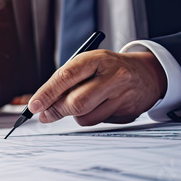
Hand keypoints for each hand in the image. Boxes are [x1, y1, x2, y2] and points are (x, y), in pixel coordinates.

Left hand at [28, 50, 166, 126]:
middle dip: (56, 110)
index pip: (66, 77)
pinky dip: (91, 118)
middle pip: (77, 102)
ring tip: (81, 103)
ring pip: (86, 116)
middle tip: (45, 115)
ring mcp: (123, 95)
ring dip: (74, 115)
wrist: (146, 74)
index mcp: (98, 58)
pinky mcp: (128, 112)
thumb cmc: (109, 69)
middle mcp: (113, 76)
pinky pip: (99, 122)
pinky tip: (99, 106)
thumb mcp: (90, 64)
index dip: (47, 93)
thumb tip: (42, 104)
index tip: (34, 105)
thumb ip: (67, 80)